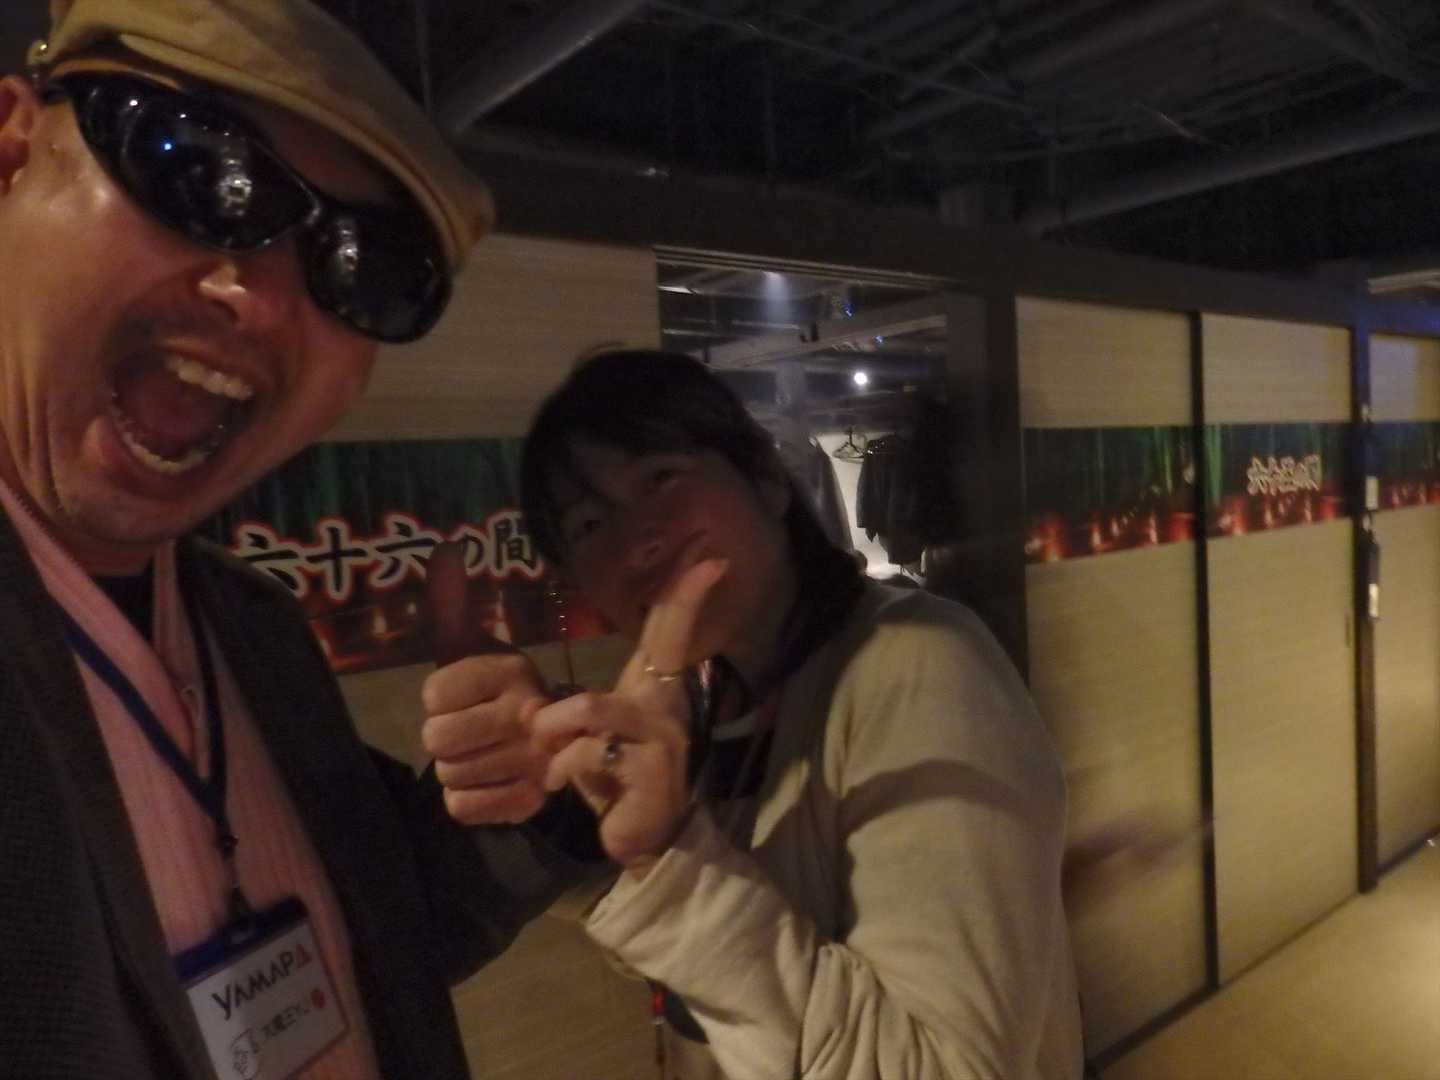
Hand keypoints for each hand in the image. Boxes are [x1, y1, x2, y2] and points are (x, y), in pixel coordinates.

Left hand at [420, 540, 552, 823]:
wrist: (552, 739)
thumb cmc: (493, 689)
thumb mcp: (470, 643)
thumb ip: (452, 602)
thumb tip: (443, 550)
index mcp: (511, 669)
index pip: (434, 694)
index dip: (437, 698)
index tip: (459, 695)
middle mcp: (528, 712)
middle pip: (438, 739)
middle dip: (442, 736)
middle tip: (465, 729)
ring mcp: (532, 761)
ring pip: (448, 775)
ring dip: (454, 767)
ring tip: (479, 753)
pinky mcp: (529, 802)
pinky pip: (462, 808)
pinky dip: (465, 799)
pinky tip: (485, 782)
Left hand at [531, 557, 727, 872]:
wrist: (640, 840)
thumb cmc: (614, 783)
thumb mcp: (590, 737)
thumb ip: (570, 713)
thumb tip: (533, 704)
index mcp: (654, 692)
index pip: (672, 634)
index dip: (688, 595)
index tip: (713, 561)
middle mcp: (667, 708)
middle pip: (644, 654)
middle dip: (572, 701)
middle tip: (548, 731)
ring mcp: (665, 739)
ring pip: (592, 709)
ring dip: (556, 735)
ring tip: (550, 758)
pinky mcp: (654, 772)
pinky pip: (592, 753)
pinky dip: (562, 768)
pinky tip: (560, 786)